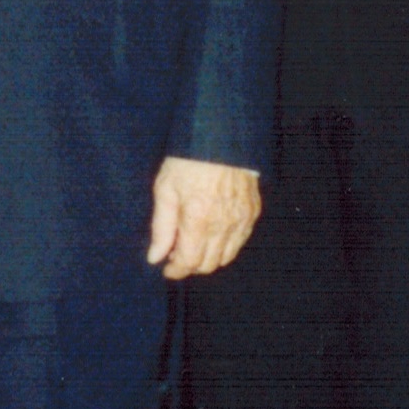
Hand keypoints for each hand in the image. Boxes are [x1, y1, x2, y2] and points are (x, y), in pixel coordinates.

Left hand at [150, 158, 262, 278]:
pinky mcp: (252, 213)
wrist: (222, 137)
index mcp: (198, 220)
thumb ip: (161, 228)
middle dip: (191, 265)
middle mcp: (223, 225)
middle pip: (208, 265)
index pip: (189, 262)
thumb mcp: (165, 190)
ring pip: (226, 257)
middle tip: (178, 252)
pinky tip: (213, 232)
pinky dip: (226, 245)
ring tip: (194, 243)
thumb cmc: (189, 161)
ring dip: (208, 257)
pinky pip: (240, 242)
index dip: (176, 271)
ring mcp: (241, 220)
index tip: (167, 268)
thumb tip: (155, 257)